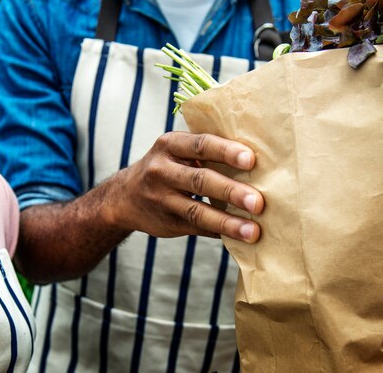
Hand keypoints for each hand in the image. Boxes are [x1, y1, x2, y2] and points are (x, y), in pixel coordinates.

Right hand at [107, 131, 263, 242]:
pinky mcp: (166, 222)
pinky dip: (219, 232)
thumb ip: (205, 151)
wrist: (124, 196)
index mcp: (169, 145)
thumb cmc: (167, 166)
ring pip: (197, 211)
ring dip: (227, 222)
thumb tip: (256, 161)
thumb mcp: (176, 150)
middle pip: (200, 180)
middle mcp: (161, 170)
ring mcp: (161, 199)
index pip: (201, 145)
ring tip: (253, 231)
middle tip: (258, 202)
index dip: (226, 152)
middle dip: (231, 191)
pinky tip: (239, 237)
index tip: (251, 160)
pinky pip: (196, 228)